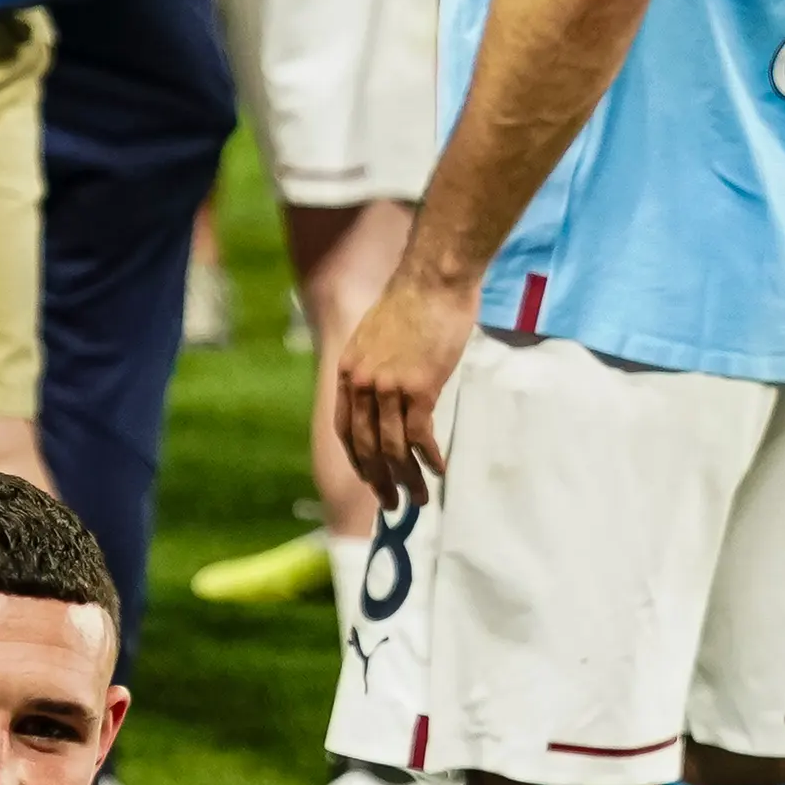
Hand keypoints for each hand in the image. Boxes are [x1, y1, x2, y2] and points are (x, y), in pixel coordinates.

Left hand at [336, 267, 479, 507]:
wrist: (434, 280)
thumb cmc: (414, 303)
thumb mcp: (378, 337)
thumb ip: (377, 368)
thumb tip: (390, 397)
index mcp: (349, 371)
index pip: (345, 428)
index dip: (357, 460)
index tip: (369, 479)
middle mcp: (362, 383)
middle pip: (366, 446)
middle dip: (379, 480)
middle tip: (391, 504)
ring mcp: (388, 387)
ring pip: (393, 447)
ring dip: (407, 478)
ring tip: (420, 499)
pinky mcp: (418, 388)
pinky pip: (420, 435)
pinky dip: (429, 458)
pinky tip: (438, 471)